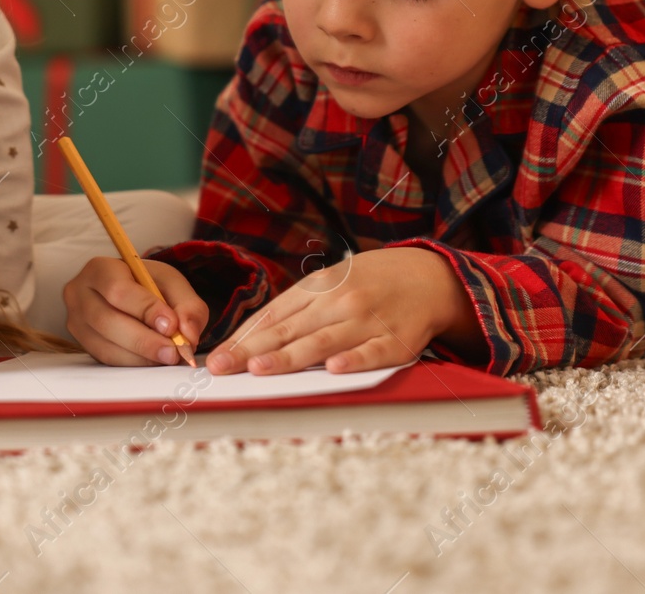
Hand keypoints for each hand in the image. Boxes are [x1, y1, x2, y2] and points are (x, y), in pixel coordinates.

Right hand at [64, 257, 207, 366]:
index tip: (171, 325)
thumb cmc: (146, 284)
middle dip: (144, 340)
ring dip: (141, 356)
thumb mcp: (171, 283)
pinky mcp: (82, 343)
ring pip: (105, 345)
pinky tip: (152, 361)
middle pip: (106, 321)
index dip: (145, 309)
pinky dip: (133, 363)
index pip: (117, 290)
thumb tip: (188, 334)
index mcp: (100, 269)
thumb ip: (187, 305)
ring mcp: (76, 321)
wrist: (129, 292)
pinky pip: (106, 359)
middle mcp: (80, 294)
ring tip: (167, 357)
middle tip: (172, 352)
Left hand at [204, 247, 481, 374]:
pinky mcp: (397, 340)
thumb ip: (295, 310)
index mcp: (318, 287)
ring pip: (323, 341)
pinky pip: (372, 351)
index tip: (216, 358)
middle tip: (222, 367)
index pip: (273, 316)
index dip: (243, 338)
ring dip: (290, 356)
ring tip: (260, 369)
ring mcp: (368, 320)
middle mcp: (339, 301)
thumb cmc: (368, 284)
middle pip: (290, 330)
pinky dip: (353, 359)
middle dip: (252, 350)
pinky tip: (333, 368)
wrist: (427, 276)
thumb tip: (250, 338)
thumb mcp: (330, 284)